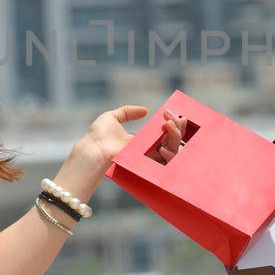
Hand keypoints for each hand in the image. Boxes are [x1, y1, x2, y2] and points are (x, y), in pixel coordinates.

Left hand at [64, 104, 189, 186]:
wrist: (95, 149)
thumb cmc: (99, 134)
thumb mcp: (111, 117)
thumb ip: (127, 112)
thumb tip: (145, 110)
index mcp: (139, 139)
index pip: (161, 132)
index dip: (170, 123)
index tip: (174, 114)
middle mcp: (145, 149)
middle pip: (170, 139)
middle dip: (178, 128)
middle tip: (180, 118)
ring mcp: (147, 157)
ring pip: (172, 149)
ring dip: (177, 136)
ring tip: (174, 125)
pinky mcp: (147, 163)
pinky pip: (166, 160)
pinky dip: (171, 150)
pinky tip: (167, 140)